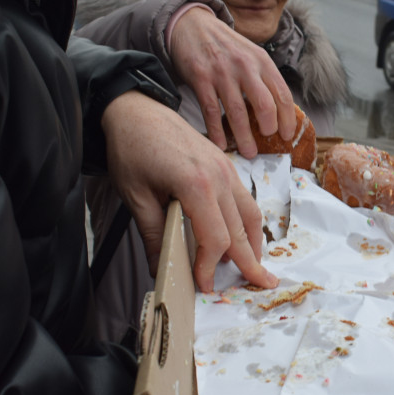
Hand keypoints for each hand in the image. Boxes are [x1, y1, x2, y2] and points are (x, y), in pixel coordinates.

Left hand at [101, 90, 278, 292]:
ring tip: (253, 265)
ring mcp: (227, 168)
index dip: (211, 266)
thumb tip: (160, 270)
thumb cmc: (131, 148)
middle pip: (241, 230)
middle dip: (250, 262)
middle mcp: (220, 176)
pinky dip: (247, 222)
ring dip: (253, 242)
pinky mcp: (225, 164)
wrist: (136, 109)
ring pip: (251, 214)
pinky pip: (245, 199)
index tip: (202, 285)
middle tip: (262, 285)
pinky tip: (239, 236)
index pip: (216, 238)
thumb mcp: (135, 196)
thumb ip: (153, 234)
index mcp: (197, 184)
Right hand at [168, 7, 295, 157]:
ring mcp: (222, 73)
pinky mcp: (201, 79)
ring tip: (248, 152)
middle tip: (267, 142)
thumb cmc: (226, 46)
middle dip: (269, 129)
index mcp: (262, 61)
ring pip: (237, 113)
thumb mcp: (251, 54)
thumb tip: (279, 112)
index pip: (282, 95)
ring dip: (244, 137)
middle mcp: (245, 66)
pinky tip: (221, 145)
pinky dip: (217, 132)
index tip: (287, 136)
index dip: (288, 119)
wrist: (192, 25)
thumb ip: (264, 78)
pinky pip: (211, 111)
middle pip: (265, 105)